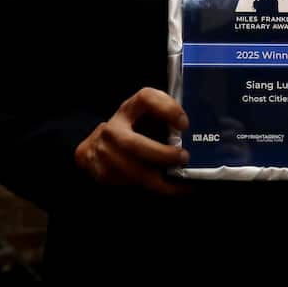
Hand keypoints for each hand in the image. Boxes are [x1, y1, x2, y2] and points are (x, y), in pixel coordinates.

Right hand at [75, 88, 191, 195]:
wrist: (95, 148)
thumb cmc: (131, 130)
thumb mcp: (144, 116)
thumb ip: (163, 118)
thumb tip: (193, 131)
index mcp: (129, 109)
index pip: (146, 98)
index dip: (167, 109)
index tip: (185, 124)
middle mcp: (114, 128)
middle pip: (133, 144)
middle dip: (162, 154)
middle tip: (184, 157)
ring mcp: (105, 152)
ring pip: (133, 170)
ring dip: (162, 178)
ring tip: (183, 179)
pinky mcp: (105, 173)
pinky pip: (132, 183)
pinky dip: (158, 188)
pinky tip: (174, 188)